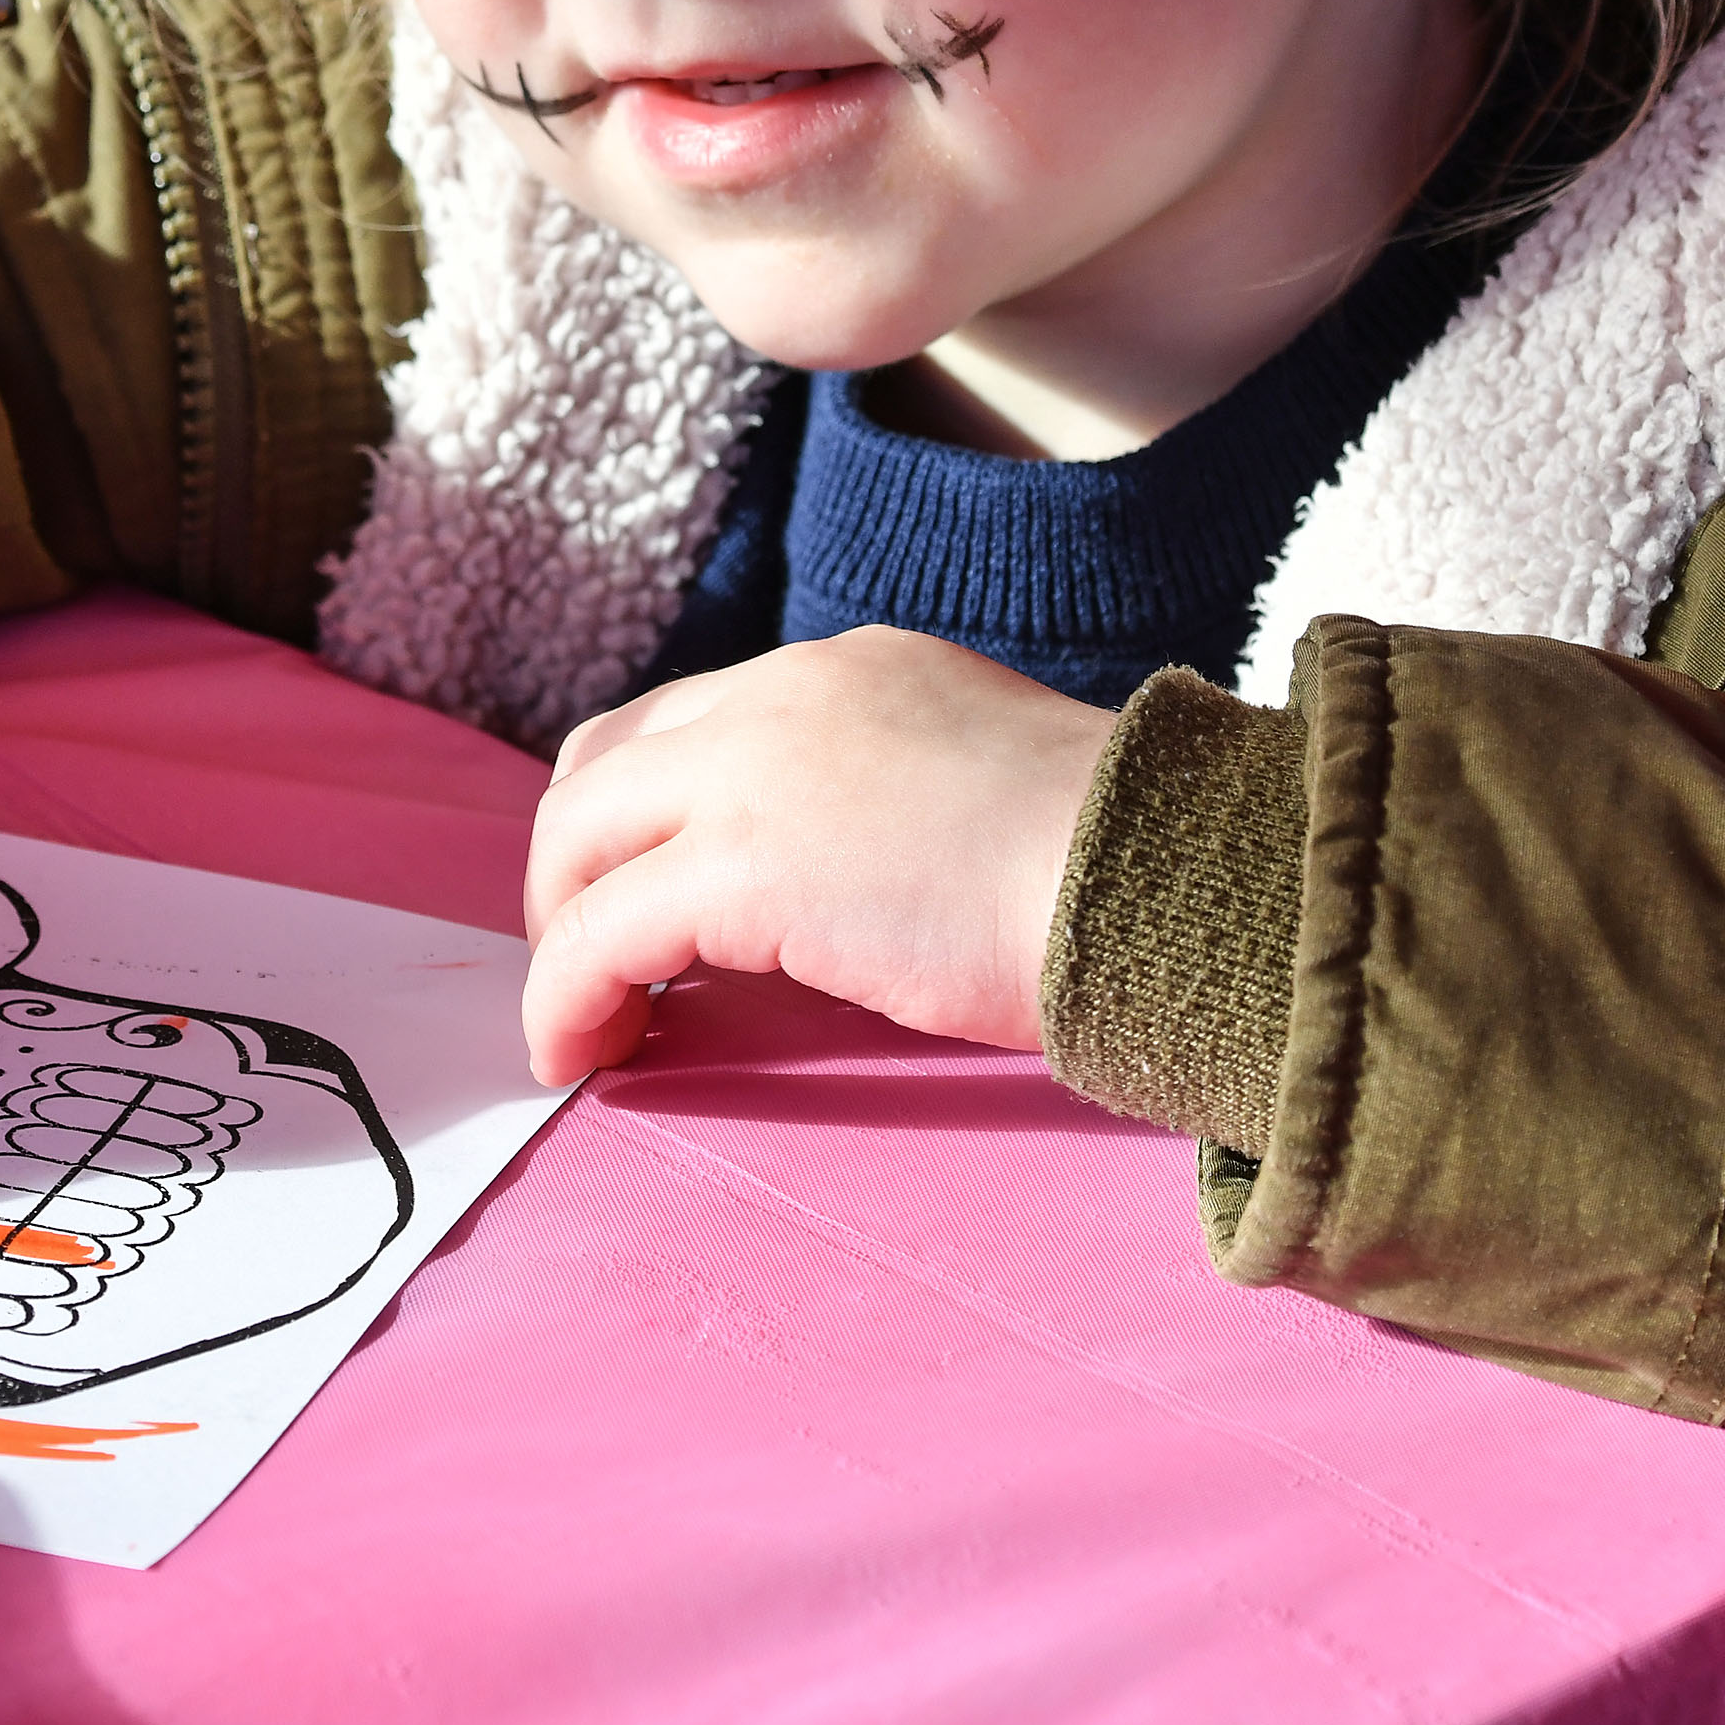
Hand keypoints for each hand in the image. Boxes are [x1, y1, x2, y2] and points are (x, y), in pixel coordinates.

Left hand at [517, 627, 1120, 1085]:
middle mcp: (788, 691)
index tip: (645, 900)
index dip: (644, 813)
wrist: (1162, 877)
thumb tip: (836, 895)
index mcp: (854, 671)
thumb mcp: (979, 795)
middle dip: (576, 867)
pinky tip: (583, 1053)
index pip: (694, 720)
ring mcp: (757, 769)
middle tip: (595, 965)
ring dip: (561, 937)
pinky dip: (566, 997)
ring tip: (583, 1023)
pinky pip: (597, 936)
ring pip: (580, 840)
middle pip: (604, 763)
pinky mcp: (743, 866)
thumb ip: (890, 808)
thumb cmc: (1115, 868)